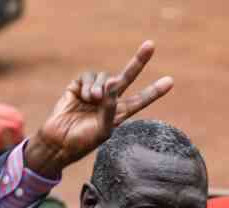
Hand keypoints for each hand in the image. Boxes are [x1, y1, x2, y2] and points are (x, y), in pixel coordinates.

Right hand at [25, 40, 173, 176]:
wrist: (58, 142)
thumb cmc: (82, 141)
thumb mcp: (103, 129)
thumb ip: (111, 107)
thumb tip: (114, 81)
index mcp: (119, 114)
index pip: (141, 100)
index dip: (154, 91)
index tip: (170, 82)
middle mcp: (109, 100)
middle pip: (127, 77)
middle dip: (139, 61)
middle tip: (150, 45)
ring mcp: (93, 93)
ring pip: (104, 77)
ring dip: (100, 87)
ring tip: (93, 100)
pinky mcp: (78, 87)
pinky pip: (88, 77)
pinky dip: (88, 85)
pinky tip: (83, 97)